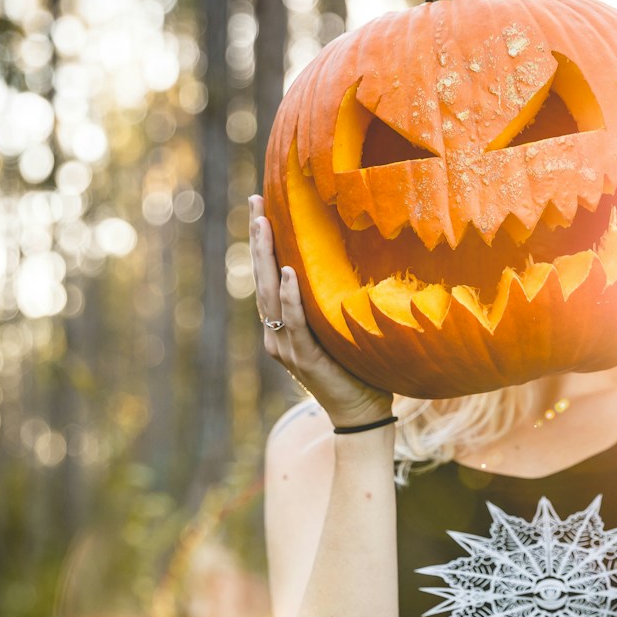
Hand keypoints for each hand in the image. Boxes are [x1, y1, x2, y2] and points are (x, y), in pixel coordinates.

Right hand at [250, 195, 394, 427]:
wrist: (361, 413)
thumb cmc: (357, 369)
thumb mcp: (340, 328)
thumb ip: (333, 302)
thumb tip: (350, 260)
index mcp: (283, 326)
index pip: (269, 277)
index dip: (263, 244)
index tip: (259, 208)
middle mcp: (277, 334)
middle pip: (262, 279)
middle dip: (259, 240)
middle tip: (255, 204)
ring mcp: (286, 347)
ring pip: (271, 296)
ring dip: (267, 258)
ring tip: (263, 224)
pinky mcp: (304, 358)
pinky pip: (295, 322)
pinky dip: (291, 297)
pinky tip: (289, 272)